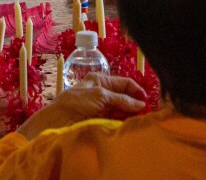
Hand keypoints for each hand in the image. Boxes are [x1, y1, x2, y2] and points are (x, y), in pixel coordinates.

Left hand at [17, 74, 146, 139]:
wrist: (58, 120)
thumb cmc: (76, 102)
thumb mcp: (100, 95)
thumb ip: (121, 99)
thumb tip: (141, 104)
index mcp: (100, 80)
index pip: (124, 83)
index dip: (136, 90)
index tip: (147, 101)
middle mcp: (102, 92)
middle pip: (125, 96)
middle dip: (136, 103)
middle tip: (146, 113)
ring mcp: (102, 107)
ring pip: (122, 109)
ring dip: (131, 114)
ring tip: (140, 120)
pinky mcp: (100, 120)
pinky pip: (116, 119)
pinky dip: (124, 122)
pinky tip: (129, 125)